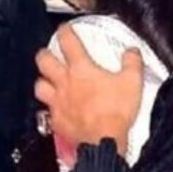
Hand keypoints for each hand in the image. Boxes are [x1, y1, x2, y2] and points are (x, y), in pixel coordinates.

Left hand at [34, 24, 142, 156]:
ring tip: (48, 80)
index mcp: (81, 69)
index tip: (65, 28)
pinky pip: (46, 110)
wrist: (104, 142)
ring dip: (43, 80)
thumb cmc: (116, 111)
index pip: (68, 43)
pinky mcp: (56, 121)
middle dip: (45, 54)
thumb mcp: (133, 82)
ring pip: (39, 85)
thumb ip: (132, 63)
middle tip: (49, 53)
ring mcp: (57, 102)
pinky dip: (49, 106)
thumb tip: (132, 51)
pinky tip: (56, 108)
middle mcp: (64, 82)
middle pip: (44, 61)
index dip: (65, 32)